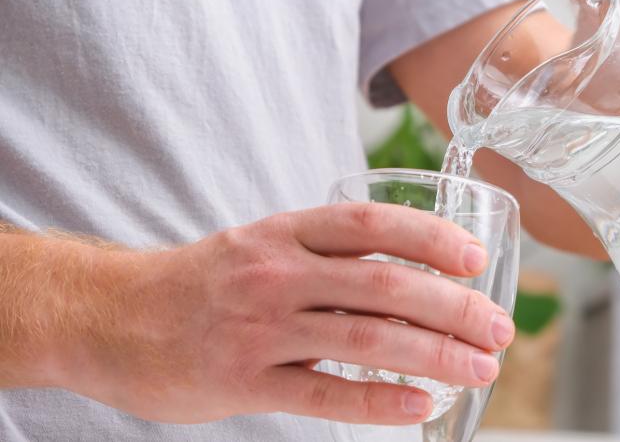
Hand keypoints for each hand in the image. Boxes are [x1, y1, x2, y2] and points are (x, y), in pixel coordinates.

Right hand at [56, 204, 514, 424]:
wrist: (111, 316)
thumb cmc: (204, 281)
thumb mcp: (261, 243)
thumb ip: (327, 252)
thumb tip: (412, 270)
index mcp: (284, 231)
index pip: (371, 225)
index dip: (430, 237)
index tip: (476, 257)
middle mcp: (276, 272)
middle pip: (383, 284)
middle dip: (452, 307)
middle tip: (498, 327)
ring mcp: (259, 327)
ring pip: (364, 338)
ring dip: (433, 353)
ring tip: (481, 367)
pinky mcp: (243, 380)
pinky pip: (323, 393)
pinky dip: (377, 400)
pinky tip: (420, 404)